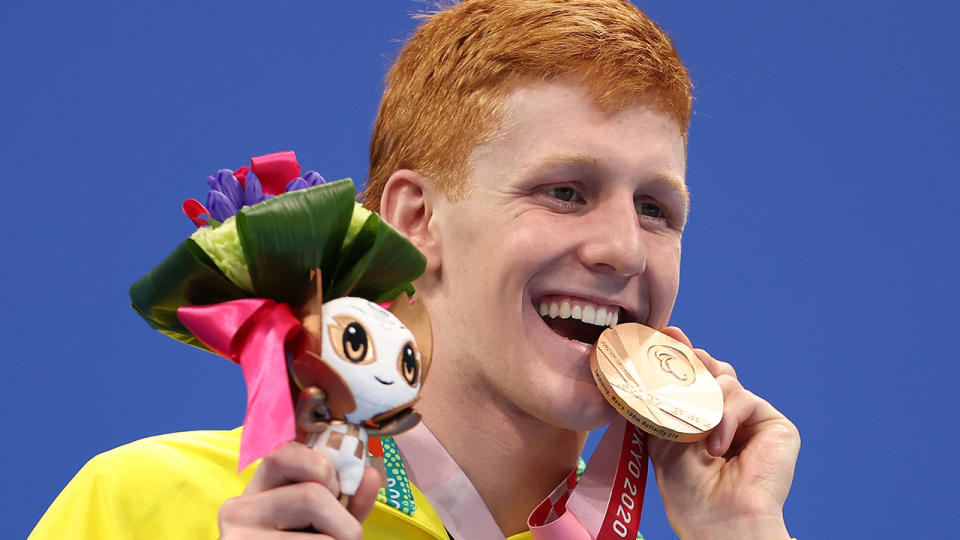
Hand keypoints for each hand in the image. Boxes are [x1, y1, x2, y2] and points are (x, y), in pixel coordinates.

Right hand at [219, 442, 380, 538]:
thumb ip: (349, 501)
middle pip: (311, 495)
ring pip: (317, 537)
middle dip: (345, 522)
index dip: (323, 468)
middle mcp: (238, 507)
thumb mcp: (325, 524)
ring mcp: (235, 538)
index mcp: (260, 487)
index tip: (336, 492)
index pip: (285, 451)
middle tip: (347, 539)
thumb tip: (371, 474)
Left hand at [648, 326, 800, 539]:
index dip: (681, 355)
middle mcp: (729, 415)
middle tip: (678, 358)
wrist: (717, 520)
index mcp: (702, 417)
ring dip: (705, 402)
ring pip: (725, 380)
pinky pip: (743, 397)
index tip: (665, 335)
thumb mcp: (663, 436)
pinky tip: (717, 446)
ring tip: (695, 433)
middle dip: (694, 363)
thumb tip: (657, 358)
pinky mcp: (775, 425)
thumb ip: (663, 398)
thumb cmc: (688, 490)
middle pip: (712, 369)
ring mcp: (752, 419)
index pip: (694, 377)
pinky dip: (725, 417)